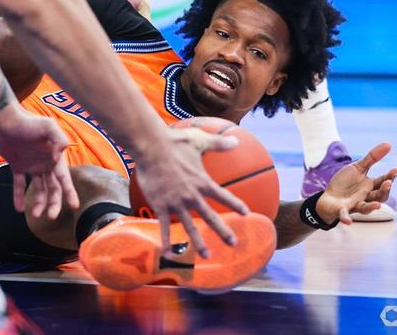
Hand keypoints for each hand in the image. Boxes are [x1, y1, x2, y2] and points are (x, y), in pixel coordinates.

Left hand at [0, 105, 78, 216]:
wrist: (4, 119)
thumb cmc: (27, 121)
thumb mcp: (48, 126)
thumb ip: (59, 139)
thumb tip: (61, 155)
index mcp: (55, 157)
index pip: (64, 179)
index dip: (70, 193)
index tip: (74, 206)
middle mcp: (46, 163)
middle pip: (53, 188)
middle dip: (54, 203)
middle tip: (51, 216)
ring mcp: (32, 165)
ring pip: (38, 189)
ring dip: (38, 202)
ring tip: (35, 215)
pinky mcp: (17, 165)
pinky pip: (19, 184)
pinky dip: (18, 196)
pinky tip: (19, 209)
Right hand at [135, 127, 249, 257]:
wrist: (150, 147)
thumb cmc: (174, 142)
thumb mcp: (200, 140)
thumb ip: (219, 143)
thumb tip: (237, 140)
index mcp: (202, 182)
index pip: (224, 196)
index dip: (235, 205)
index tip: (246, 213)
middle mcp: (192, 196)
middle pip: (210, 217)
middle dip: (223, 231)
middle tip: (233, 243)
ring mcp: (176, 203)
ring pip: (190, 227)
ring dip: (199, 243)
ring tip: (207, 255)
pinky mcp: (160, 206)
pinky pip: (164, 227)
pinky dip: (167, 241)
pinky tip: (168, 253)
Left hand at [316, 142, 396, 224]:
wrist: (329, 196)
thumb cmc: (345, 183)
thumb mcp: (357, 168)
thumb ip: (372, 158)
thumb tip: (389, 144)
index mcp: (369, 186)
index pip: (382, 181)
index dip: (389, 176)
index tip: (396, 170)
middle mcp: (365, 197)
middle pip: (378, 196)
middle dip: (383, 190)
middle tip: (386, 183)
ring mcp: (354, 204)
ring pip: (365, 208)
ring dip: (371, 207)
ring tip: (377, 205)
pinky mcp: (342, 210)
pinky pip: (345, 215)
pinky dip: (346, 219)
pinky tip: (348, 222)